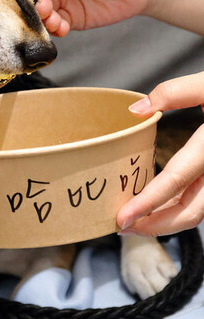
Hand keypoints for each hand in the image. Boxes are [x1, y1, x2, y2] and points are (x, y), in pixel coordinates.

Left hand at [117, 72, 203, 236]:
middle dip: (154, 225)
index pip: (175, 180)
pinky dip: (179, 208)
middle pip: (189, 212)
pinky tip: (159, 204)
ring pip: (197, 211)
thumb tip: (136, 111)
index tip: (123, 217)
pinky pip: (202, 202)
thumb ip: (174, 93)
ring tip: (136, 219)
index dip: (147, 203)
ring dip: (166, 220)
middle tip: (122, 226)